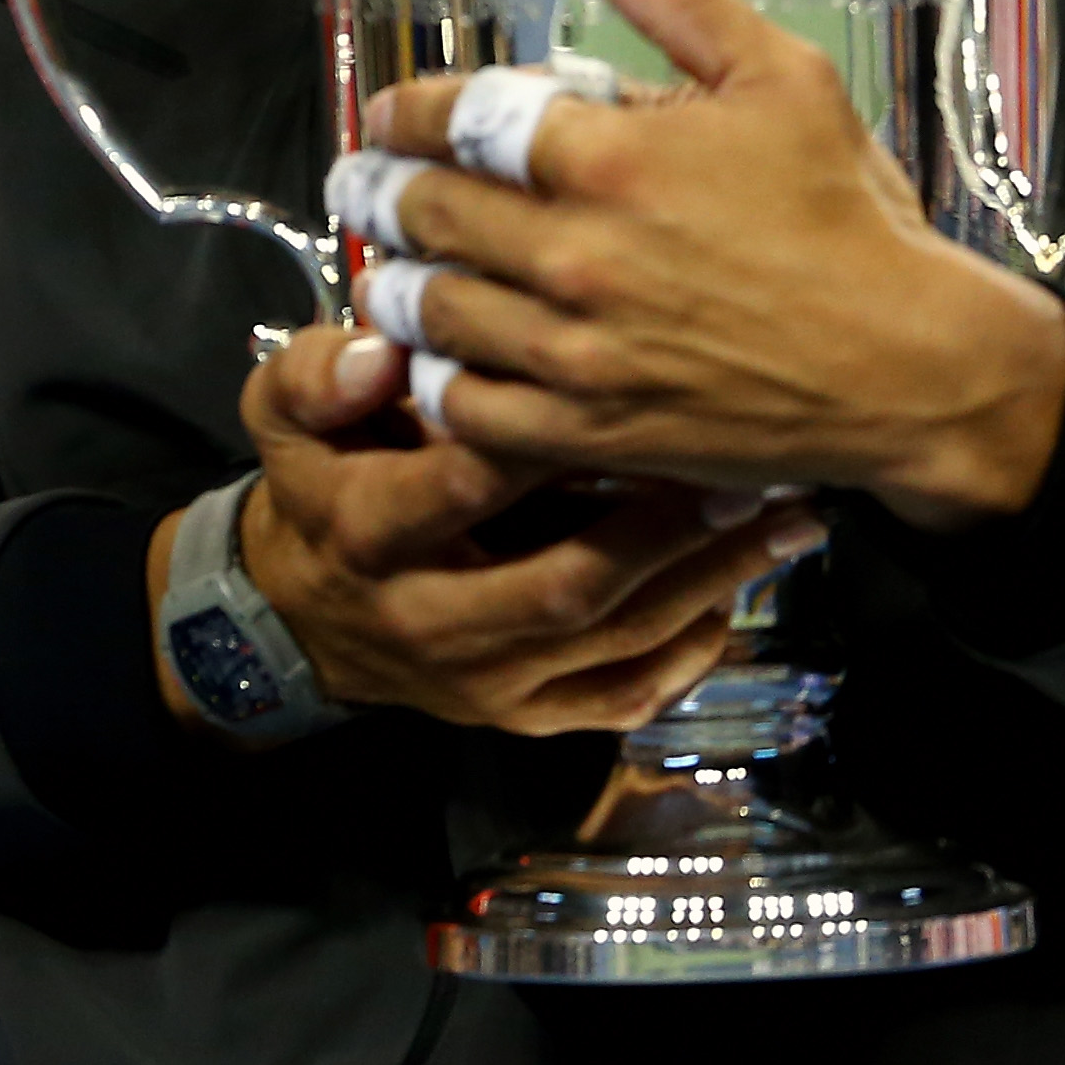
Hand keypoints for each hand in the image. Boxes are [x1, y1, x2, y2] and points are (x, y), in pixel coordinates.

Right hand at [173, 322, 825, 736]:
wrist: (304, 615)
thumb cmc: (316, 487)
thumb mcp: (280, 415)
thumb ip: (317, 374)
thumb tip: (382, 352)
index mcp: (365, 534)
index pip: (457, 488)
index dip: (543, 444)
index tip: (623, 391)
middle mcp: (428, 620)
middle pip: (565, 583)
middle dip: (666, 529)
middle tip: (746, 473)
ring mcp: (485, 680)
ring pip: (613, 641)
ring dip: (707, 581)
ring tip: (784, 523)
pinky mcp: (525, 713)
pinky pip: (625, 696)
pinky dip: (692, 651)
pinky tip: (740, 593)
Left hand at [360, 0, 1064, 526]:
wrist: (915, 367)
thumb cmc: (853, 220)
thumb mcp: (784, 80)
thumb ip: (681, 1)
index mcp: (613, 159)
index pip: (459, 118)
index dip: (407, 111)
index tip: (388, 115)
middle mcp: (576, 254)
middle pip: (427, 211)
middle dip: (377, 191)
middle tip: (355, 184)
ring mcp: (575, 350)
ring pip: (430, 310)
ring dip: (390, 282)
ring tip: (379, 267)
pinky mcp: (588, 430)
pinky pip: (468, 406)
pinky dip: (433, 379)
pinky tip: (427, 358)